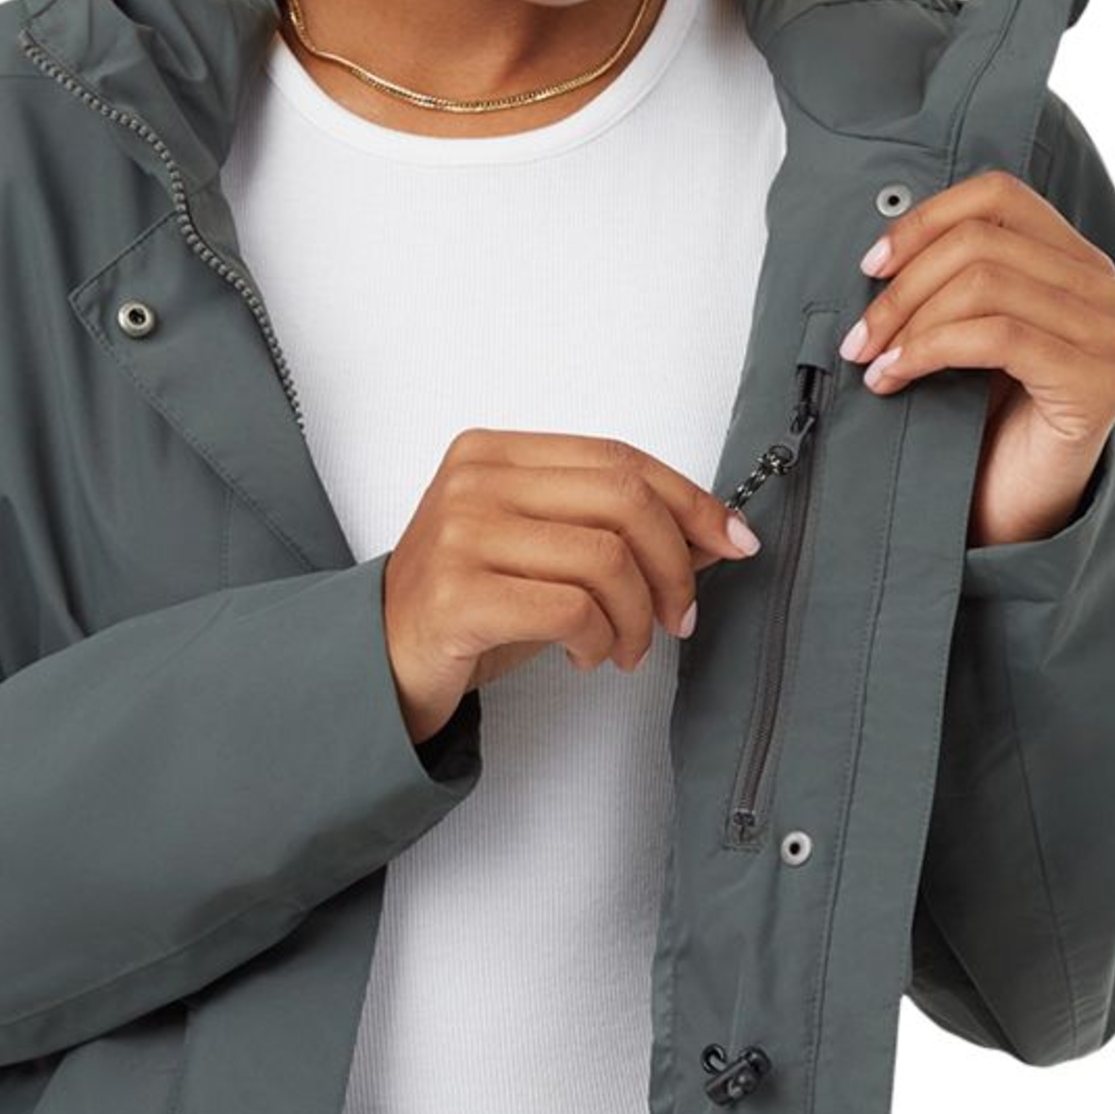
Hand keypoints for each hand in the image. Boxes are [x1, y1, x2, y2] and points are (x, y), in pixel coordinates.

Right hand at [381, 430, 762, 747]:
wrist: (381, 660)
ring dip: (638, 617)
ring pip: (605, 559)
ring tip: (626, 648)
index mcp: (494, 453)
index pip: (619, 459)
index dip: (690, 500)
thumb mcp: (545, 553)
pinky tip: (587, 656)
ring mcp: (460, 535)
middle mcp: (474, 482)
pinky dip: (600, 640)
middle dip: (675, 565)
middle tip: (681, 616)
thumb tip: (716, 535)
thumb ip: (617, 533)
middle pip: (622, 501)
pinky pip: (570, 610)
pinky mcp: (456, 596)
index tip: (734, 540)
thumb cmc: (469, 604)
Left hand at [843, 169, 1114, 547]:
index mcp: (1073, 261)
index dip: (924, 221)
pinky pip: (999, 337)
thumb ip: (947, 277)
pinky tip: (894, 377)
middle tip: (858, 336)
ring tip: (871, 362)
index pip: (998, 196)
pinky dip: (931, 350)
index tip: (870, 265)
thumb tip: (882, 247)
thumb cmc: (979, 422)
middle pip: (982, 240)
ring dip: (908, 321)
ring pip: (985, 284)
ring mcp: (1106, 336)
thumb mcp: (959, 330)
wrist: (1007, 510)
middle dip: (902, 286)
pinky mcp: (1094, 384)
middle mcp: (1102, 290)